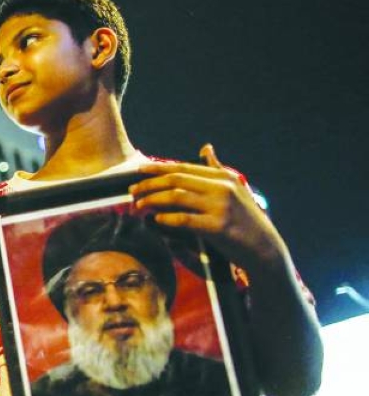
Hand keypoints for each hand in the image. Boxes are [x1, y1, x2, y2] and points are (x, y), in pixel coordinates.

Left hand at [130, 144, 287, 275]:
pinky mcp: (217, 227)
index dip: (158, 168)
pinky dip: (166, 219)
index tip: (138, 171)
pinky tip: (155, 220)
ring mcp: (220, 207)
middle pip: (176, 180)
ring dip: (152, 200)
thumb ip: (216, 169)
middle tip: (132, 191)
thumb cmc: (244, 219)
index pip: (184, 168)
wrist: (263, 247)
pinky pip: (183, 220)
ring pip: (176, 197)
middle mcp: (222, 188)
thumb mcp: (234, 189)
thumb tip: (206, 147)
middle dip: (150, 184)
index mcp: (223, 177)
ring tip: (138, 206)